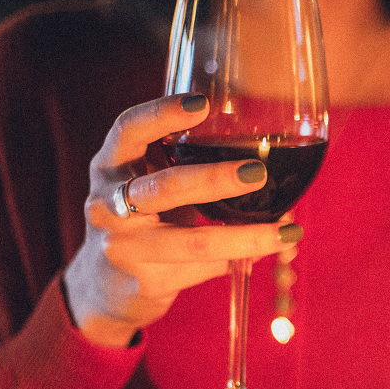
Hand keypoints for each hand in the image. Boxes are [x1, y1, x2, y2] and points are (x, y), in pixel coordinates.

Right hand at [63, 94, 302, 347]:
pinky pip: (200, 270)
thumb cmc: (141, 219)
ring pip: (191, 242)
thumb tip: (264, 157)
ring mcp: (122, 247)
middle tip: (258, 172)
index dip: (162, 114)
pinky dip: (234, 261)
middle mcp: (107, 204)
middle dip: (214, 179)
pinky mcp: (143, 282)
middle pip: (164, 187)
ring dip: (242, 237)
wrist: (104, 286)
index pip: (128, 131)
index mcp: (110, 166)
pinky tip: (260, 255)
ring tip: (285, 232)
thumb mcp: (148, 183)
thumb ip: (183, 164)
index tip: (202, 103)